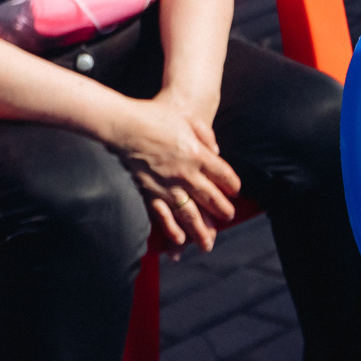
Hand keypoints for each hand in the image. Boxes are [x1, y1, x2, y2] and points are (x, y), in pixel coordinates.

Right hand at [108, 95, 239, 250]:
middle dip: (222, 210)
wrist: (125, 124)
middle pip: (210, 197)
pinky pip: (163, 214)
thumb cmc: (157, 117)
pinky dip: (172, 228)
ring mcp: (166, 184)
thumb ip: (206, 135)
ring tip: (209, 243)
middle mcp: (185, 173)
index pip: (223, 174)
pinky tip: (180, 240)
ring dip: (201, 229)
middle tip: (229, 217)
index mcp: (198, 154)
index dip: (232, 184)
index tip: (235, 191)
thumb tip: (217, 151)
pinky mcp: (148, 191)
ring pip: (189, 212)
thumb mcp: (189, 120)